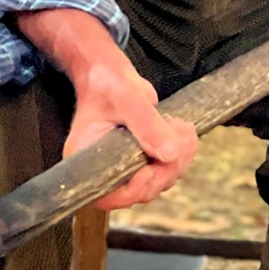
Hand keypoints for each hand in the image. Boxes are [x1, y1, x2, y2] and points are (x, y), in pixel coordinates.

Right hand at [16, 8, 198, 210]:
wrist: (109, 72)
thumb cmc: (107, 81)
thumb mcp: (127, 98)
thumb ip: (148, 125)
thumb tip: (170, 153)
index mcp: (86, 159)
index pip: (109, 196)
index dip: (136, 188)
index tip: (153, 165)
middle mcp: (102, 169)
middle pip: (141, 191)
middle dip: (167, 168)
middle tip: (179, 135)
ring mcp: (123, 166)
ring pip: (158, 181)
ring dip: (179, 159)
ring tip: (181, 127)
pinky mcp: (139, 159)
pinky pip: (165, 170)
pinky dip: (181, 154)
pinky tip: (182, 131)